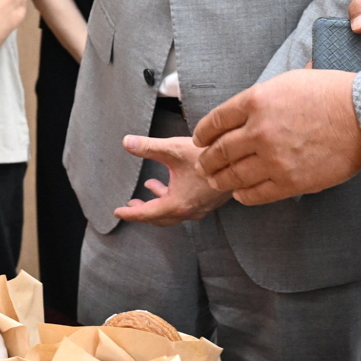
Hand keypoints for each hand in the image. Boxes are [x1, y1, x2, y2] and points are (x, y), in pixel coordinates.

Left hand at [112, 134, 230, 226]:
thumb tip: (127, 142)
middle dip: (143, 211)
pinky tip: (171, 182)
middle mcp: (189, 211)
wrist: (242, 161)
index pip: (147, 214)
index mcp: (178, 204)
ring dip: (158, 203)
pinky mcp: (208, 202)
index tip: (118, 212)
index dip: (130, 213)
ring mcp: (200, 209)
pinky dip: (172, 198)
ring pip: (173, 213)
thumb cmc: (208, 155)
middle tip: (130, 206)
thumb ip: (148, 147)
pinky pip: (184, 206)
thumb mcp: (173, 149)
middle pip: (159, 218)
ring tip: (149, 189)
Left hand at [193, 69, 360, 204]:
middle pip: (219, 150)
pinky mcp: (289, 182)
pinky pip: (255, 193)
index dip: (203, 133)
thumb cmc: (334, 93)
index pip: (215, 120)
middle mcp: (259, 130)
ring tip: (217, 180)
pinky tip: (240, 193)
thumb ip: (264, 96)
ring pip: (232, 175)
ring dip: (220, 179)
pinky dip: (243, 195)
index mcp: (256, 100)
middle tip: (204, 163)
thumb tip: (248, 106)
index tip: (200, 139)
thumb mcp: (290, 81)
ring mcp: (273, 158)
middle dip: (207, 159)